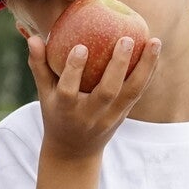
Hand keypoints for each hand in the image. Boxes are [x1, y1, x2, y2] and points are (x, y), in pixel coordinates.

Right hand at [28, 29, 161, 161]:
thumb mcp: (45, 95)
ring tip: (154, 41)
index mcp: (66, 110)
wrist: (75, 151)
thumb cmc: (57, 113)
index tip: (80, 47)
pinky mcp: (124, 114)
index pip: (68, 91)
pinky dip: (149, 72)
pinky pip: (139, 92)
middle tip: (126, 39)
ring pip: (131, 92)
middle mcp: (89, 115)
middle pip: (107, 92)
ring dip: (145, 67)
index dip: (74, 70)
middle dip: (117, 66)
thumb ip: (39, 66)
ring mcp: (110, 116)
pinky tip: (155, 50)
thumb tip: (33, 37)